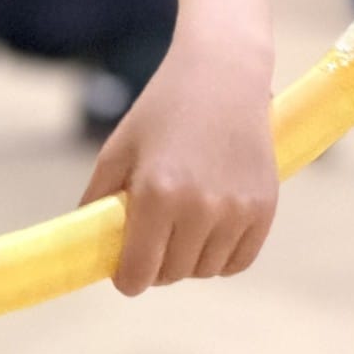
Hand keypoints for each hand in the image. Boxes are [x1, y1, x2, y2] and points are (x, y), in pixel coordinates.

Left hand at [81, 29, 277, 296]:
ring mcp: (236, 210)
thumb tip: (89, 244)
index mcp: (156, 194)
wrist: (224, 74)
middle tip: (152, 242)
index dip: (127, 279)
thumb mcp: (119, 147)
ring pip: (205, 271)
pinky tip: (210, 231)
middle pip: (172, 274)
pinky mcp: (264, 208)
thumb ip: (99, 198)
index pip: (139, 272)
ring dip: (189, 260)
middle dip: (156, 266)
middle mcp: (199, 208)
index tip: (125, 273)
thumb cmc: (163, 108)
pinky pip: (238, 262)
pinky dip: (222, 257)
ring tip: (182, 226)